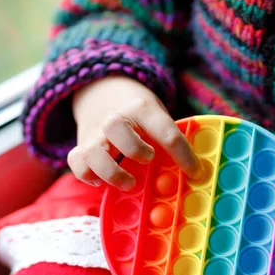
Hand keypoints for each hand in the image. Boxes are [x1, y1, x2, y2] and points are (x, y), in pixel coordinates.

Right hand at [67, 76, 201, 189]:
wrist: (105, 92)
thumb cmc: (141, 116)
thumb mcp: (158, 117)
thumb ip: (171, 139)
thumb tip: (197, 172)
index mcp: (142, 109)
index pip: (165, 130)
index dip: (183, 155)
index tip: (196, 172)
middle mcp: (114, 118)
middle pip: (115, 127)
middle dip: (133, 148)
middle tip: (149, 160)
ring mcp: (95, 134)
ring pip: (91, 152)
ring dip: (110, 171)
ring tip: (129, 183)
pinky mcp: (81, 147)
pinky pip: (76, 162)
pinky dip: (86, 175)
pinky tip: (101, 182)